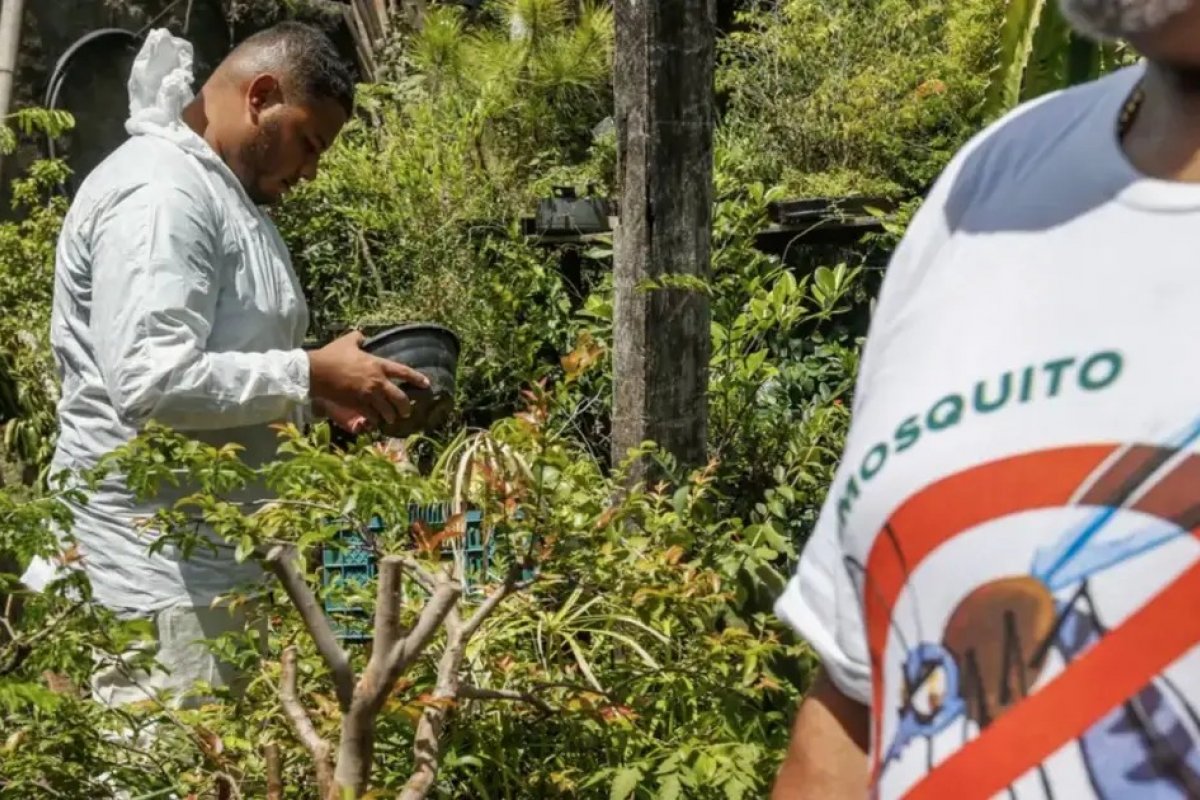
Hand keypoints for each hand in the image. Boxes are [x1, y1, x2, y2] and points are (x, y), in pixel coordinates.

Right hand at [307, 331, 428, 428]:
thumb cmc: (332, 355)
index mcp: (378, 365)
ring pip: (387, 410)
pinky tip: (376, 422)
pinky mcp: (357, 405)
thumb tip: (361, 335)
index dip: (417, 378)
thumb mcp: (346, 341)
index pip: (403, 372)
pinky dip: (375, 420)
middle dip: (406, 406)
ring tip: (391, 419)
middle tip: (407, 411)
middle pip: (399, 397)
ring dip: (390, 416)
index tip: (426, 384)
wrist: (316, 372)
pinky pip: (372, 416)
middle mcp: (377, 381)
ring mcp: (368, 395)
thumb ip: (357, 337)